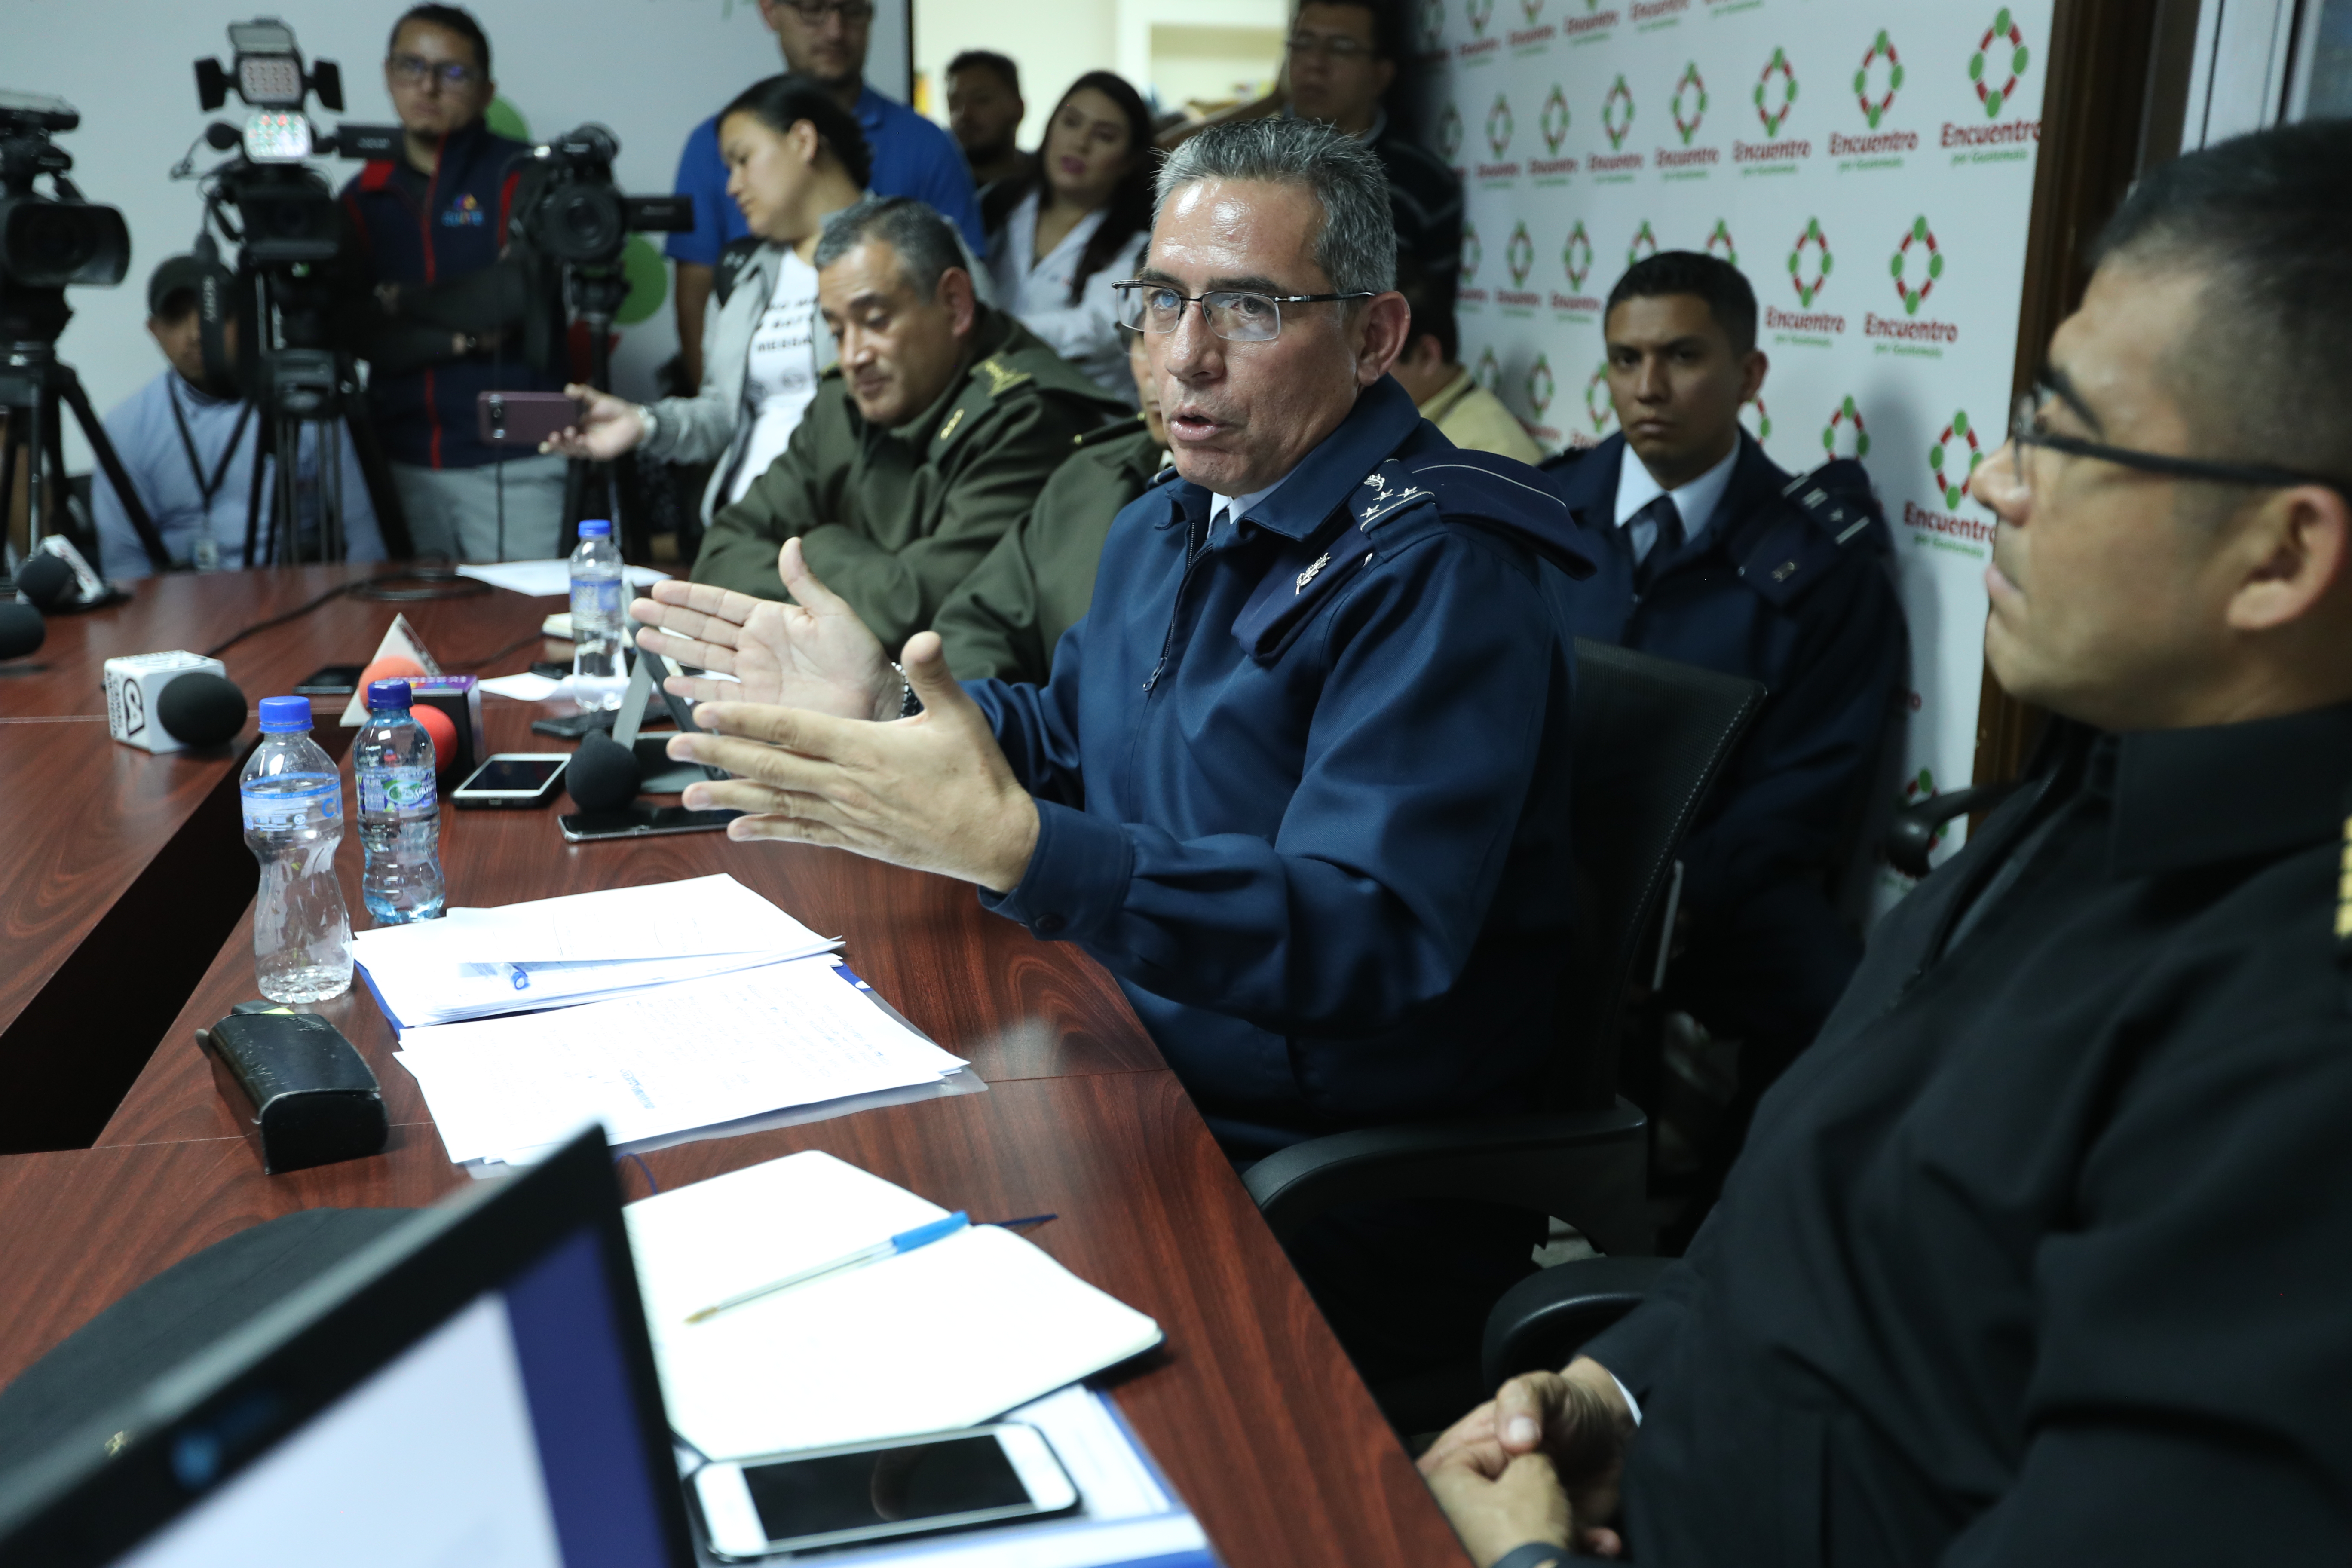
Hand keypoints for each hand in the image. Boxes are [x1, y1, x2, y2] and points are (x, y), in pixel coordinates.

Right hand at [542, 383, 648, 459]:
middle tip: (552, 435)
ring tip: (567, 432)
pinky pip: (586, 451)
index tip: (540, 440)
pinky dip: (581, 446)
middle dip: (555, 443)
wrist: (632, 419)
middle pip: (562, 445)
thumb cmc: (614, 410)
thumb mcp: (596, 399)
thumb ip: (582, 393)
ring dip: (567, 444)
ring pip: (572, 450)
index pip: (558, 435)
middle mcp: (578, 438)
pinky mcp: (598, 452)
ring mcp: (587, 446)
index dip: (548, 440)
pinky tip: (580, 439)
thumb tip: (568, 388)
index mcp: (574, 426)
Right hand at [631, 539, 896, 720]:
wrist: (875, 701)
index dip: (689, 594)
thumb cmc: (862, 657)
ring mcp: (753, 676)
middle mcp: (757, 646)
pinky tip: (671, 682)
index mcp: (771, 619)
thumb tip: (792, 542)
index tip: (659, 586)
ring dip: (672, 648)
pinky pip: (716, 694)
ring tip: (643, 638)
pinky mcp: (756, 705)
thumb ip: (805, 582)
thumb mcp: (834, 613)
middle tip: (637, 609)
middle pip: (702, 627)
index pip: (720, 602)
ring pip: (701, 658)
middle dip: (669, 617)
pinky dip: (692, 689)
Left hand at [669, 630, 1041, 891]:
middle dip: (717, 755)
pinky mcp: (855, 840)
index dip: (745, 721)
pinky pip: (800, 834)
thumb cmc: (979, 775)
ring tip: (687, 794)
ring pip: (776, 803)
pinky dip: (766, 830)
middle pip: (770, 767)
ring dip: (728, 797)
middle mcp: (847, 785)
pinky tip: (737, 831)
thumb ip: (937, 674)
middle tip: (673, 746)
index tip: (706, 712)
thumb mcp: (962, 716)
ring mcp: (848, 817)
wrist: (996, 839)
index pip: (793, 729)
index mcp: (866, 749)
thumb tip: (924, 636)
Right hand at [1419, 1357, 1633, 1558]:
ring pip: (1513, 1543)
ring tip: (1569, 1535)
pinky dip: (1578, 1550)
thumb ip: (1524, 1401)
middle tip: (1526, 1532)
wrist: (1617, 1429)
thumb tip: (1514, 1439)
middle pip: (1469, 1518)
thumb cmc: (1570, 1404)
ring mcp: (1522, 1512)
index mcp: (1472, 1448)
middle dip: (1491, 1534)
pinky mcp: (1556, 1531)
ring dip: (1543, 1545)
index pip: (1438, 1475)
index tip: (1459, 1511)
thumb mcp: (1545, 1389)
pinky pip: (1558, 1550)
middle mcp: (1491, 1486)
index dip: (1440, 1494)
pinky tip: (1600, 1540)